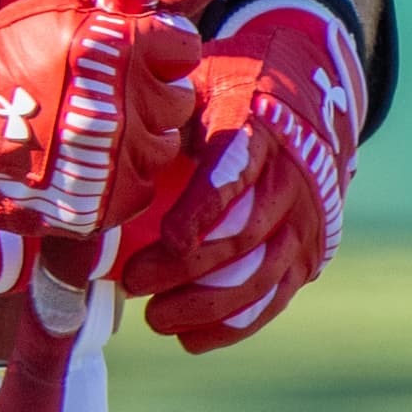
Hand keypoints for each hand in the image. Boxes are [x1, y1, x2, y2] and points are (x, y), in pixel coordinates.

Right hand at [0, 0, 215, 232]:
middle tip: (105, 91)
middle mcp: (122, 105)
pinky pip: (142, 187)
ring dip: (137, 135)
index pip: (184, 47)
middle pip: (179, 100)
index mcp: (116, 48)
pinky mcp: (104, 201)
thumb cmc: (10, 49)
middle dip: (149, 92)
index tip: (130, 51)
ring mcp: (114, 158)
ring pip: (163, 146)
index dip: (158, 48)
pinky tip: (83, 157)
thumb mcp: (69, 1)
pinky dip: (120, 175)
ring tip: (89, 126)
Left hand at [116, 0, 364, 349]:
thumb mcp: (201, 73)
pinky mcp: (309, 251)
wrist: (312, 89)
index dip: (206, 206)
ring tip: (154, 317)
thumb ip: (159, 93)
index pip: (235, 169)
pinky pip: (275, 297)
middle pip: (243, 233)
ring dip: (205, 304)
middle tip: (133, 281)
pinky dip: (235, 324)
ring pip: (259, 274)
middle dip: (186, 267)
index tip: (171, 237)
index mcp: (259, 123)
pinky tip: (191, 338)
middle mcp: (291, 176)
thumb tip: (98, 102)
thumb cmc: (233, 82)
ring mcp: (305, 218)